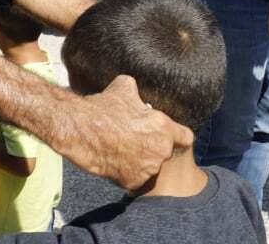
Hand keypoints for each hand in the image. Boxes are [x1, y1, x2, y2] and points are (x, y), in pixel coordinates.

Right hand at [64, 75, 193, 190]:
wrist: (81, 129)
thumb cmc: (103, 107)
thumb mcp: (123, 88)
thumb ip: (136, 90)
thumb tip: (134, 87)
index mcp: (164, 127)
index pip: (186, 138)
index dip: (177, 136)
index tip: (168, 136)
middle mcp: (161, 150)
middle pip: (165, 153)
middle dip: (153, 149)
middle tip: (135, 142)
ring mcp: (148, 168)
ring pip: (150, 167)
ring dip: (140, 162)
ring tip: (122, 151)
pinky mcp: (134, 181)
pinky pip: (135, 179)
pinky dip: (127, 173)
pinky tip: (114, 161)